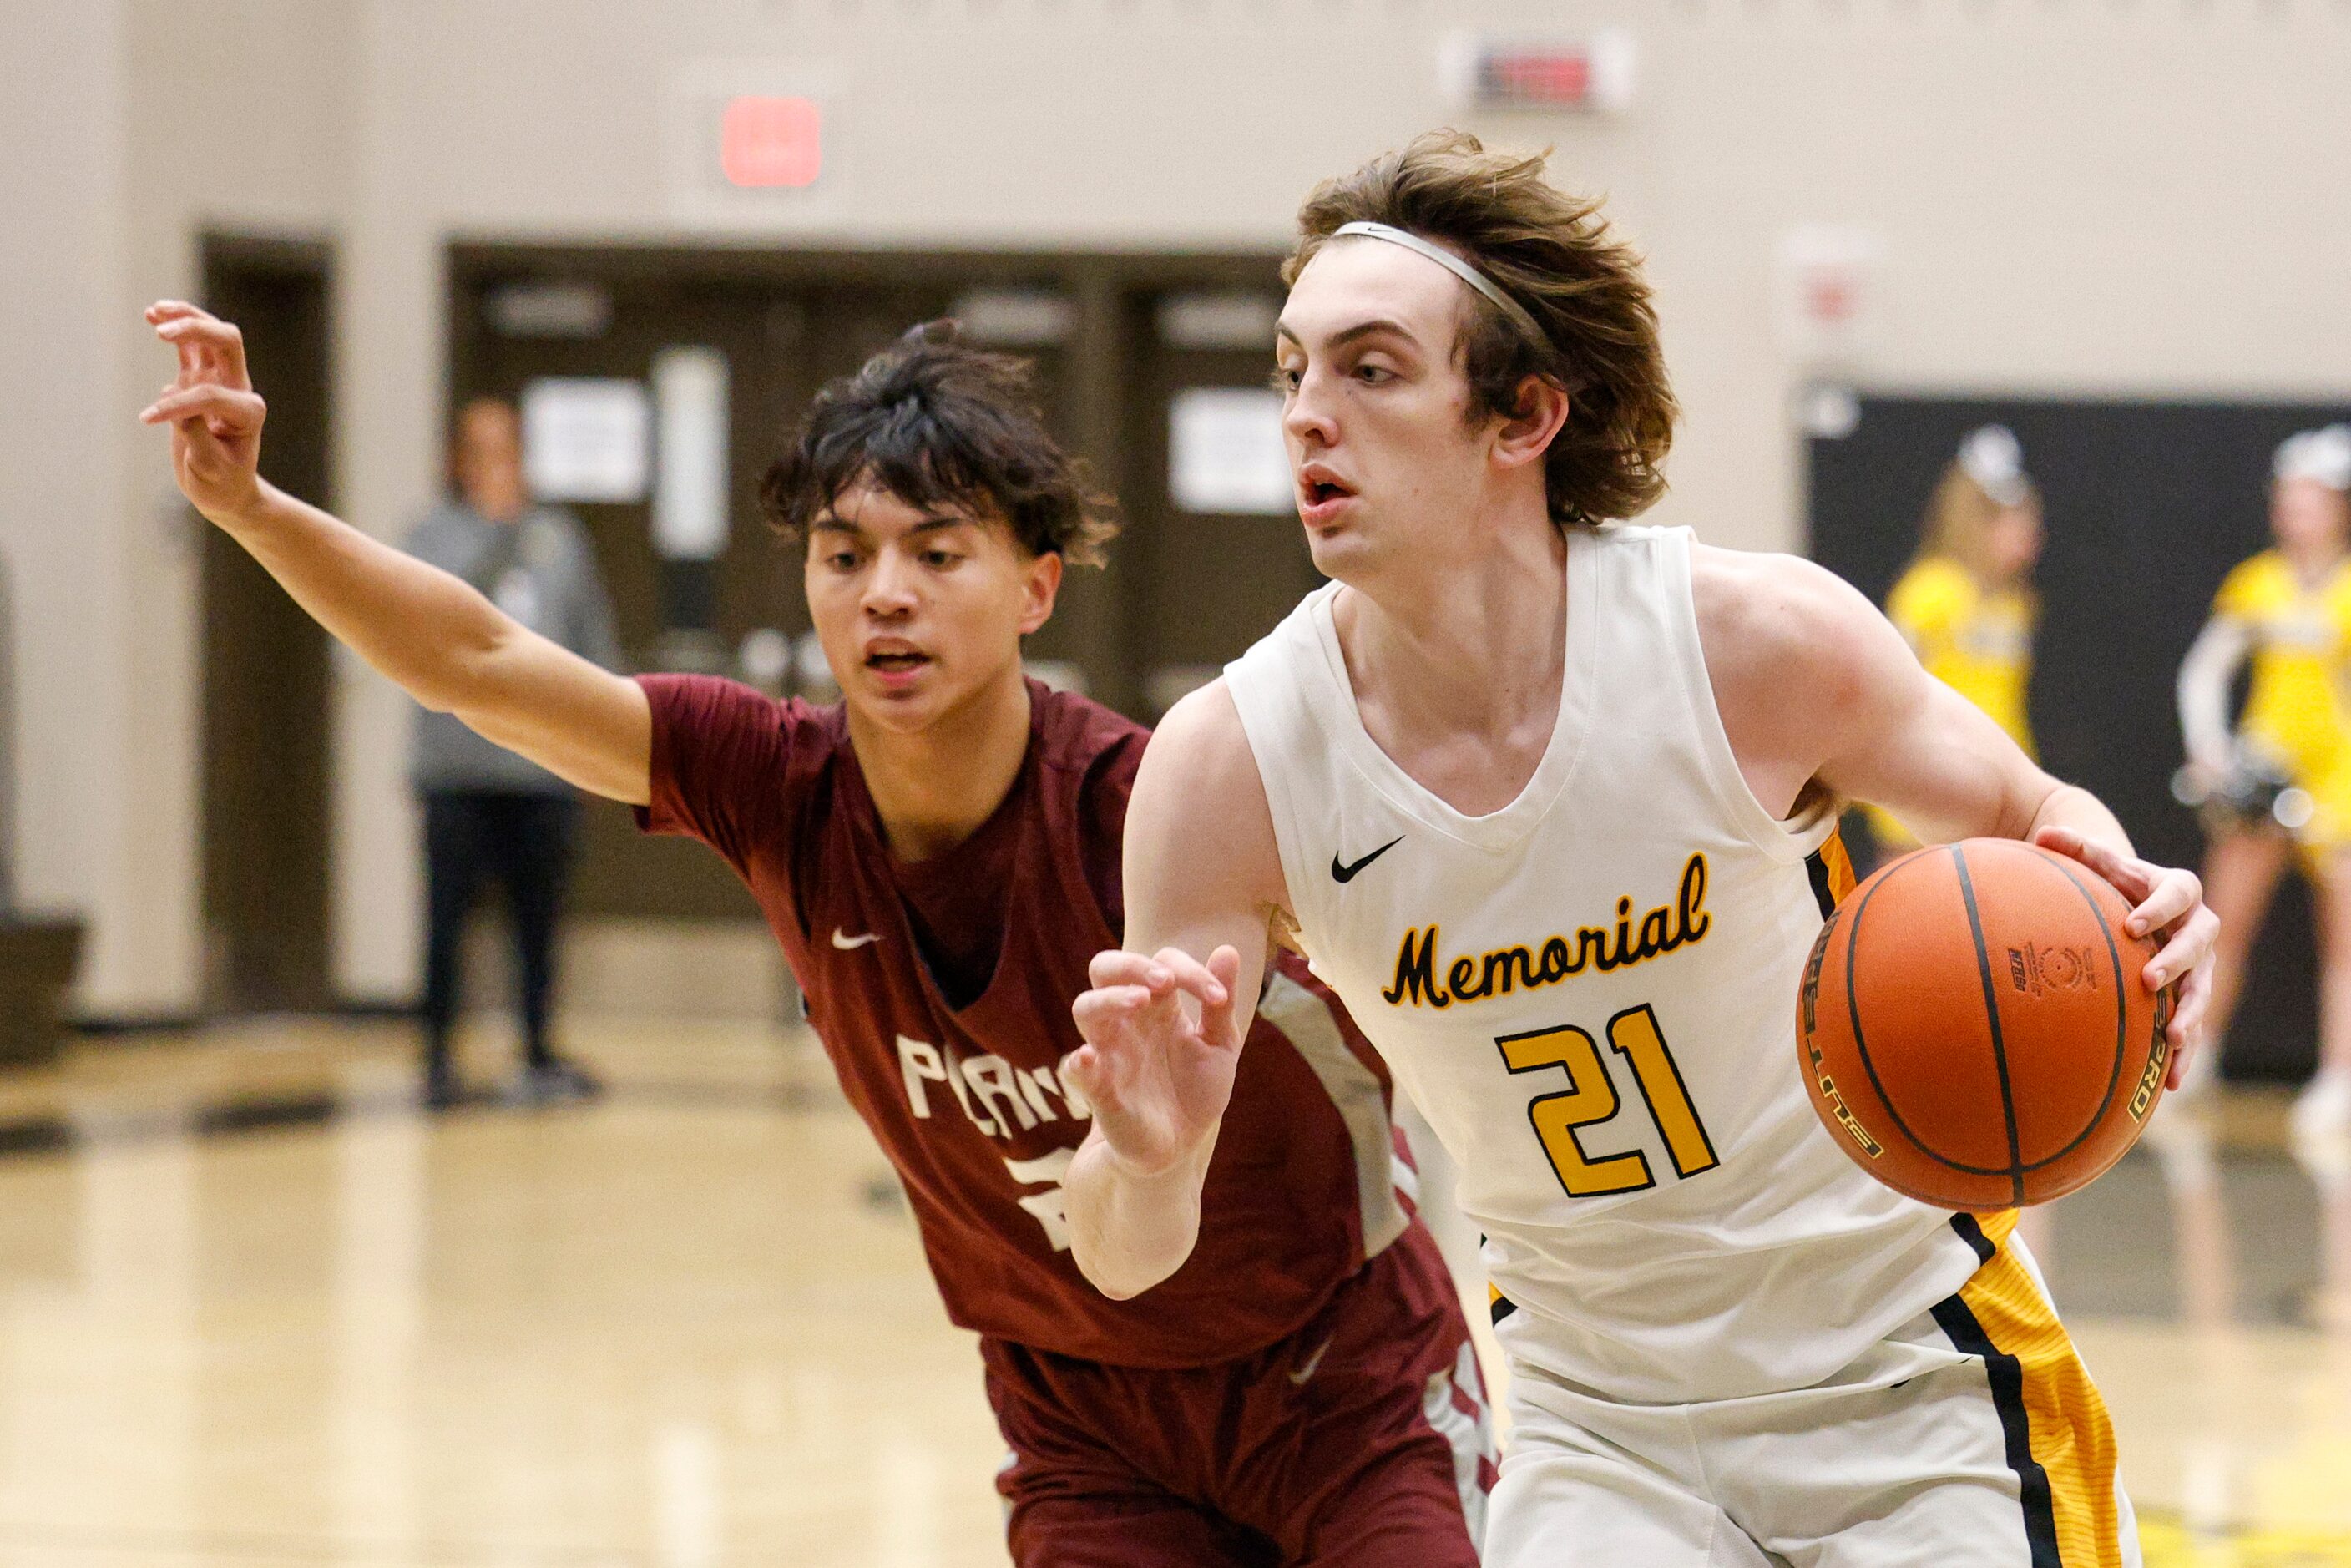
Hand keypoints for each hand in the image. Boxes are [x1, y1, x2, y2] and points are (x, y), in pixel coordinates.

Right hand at [139, 302, 266, 523]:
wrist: (225, 488)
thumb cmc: (221, 482)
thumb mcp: (209, 468)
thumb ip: (195, 434)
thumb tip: (173, 397)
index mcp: (249, 412)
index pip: (212, 395)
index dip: (179, 405)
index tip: (149, 419)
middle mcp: (239, 389)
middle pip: (228, 342)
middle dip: (198, 330)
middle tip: (162, 333)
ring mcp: (220, 379)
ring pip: (211, 334)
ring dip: (186, 317)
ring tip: (154, 311)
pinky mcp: (199, 378)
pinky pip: (190, 345)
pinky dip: (175, 326)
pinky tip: (151, 313)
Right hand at [1063, 945, 1243, 1178]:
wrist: (1181, 1144)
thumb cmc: (1196, 1087)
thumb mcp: (1219, 1044)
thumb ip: (1220, 1002)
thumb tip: (1229, 949)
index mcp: (1158, 1005)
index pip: (1162, 963)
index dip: (1190, 972)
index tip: (1218, 1000)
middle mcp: (1127, 1020)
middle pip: (1105, 968)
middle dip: (1132, 965)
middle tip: (1164, 981)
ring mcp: (1108, 1051)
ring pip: (1085, 1007)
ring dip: (1110, 998)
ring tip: (1141, 1002)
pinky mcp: (1098, 1089)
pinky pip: (1077, 1068)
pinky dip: (1080, 1061)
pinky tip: (1091, 1058)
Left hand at [2034, 824, 2216, 1088]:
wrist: (2139, 907)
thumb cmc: (2113, 883)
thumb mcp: (2098, 864)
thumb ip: (2075, 849)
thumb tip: (2041, 833)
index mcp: (2176, 890)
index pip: (2177, 893)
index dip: (2158, 908)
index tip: (2131, 924)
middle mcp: (2197, 927)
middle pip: (2197, 942)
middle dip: (2176, 960)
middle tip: (2148, 978)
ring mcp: (2200, 964)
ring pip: (2203, 989)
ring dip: (2190, 1012)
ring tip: (2173, 1036)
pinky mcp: (2192, 995)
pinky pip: (2194, 1023)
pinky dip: (2185, 1051)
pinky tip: (2174, 1081)